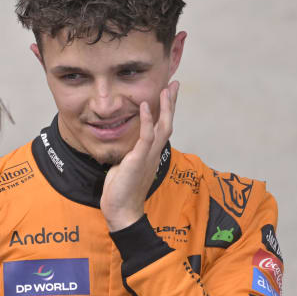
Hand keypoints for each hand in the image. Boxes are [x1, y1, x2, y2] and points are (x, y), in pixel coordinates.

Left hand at [100, 81, 178, 231]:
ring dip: (164, 107)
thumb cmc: (122, 191)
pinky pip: (145, 136)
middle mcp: (153, 153)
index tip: (168, 93)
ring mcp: (148, 155)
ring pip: (162, 127)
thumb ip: (130, 155)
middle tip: (174, 84)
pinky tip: (144, 106)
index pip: (161, 127)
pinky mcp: (138, 159)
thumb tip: (127, 148)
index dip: (165, 110)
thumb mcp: (126, 166)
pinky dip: (145, 120)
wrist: (122, 211)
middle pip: (167, 123)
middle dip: (171, 103)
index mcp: (151, 154)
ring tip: (165, 89)